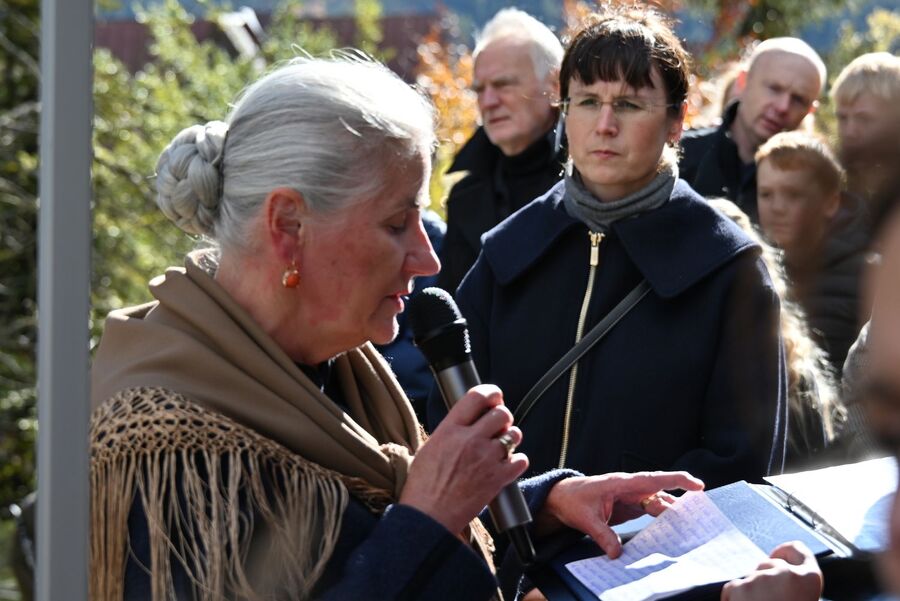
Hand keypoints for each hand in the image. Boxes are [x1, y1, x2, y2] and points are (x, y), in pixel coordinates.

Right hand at [399, 384, 527, 535]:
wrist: (428, 517)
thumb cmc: (423, 487)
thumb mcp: (430, 448)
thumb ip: (451, 431)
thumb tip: (467, 421)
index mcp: (449, 430)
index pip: (476, 396)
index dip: (491, 392)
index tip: (495, 396)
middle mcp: (470, 440)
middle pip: (501, 413)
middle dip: (503, 417)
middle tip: (498, 426)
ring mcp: (486, 459)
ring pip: (514, 434)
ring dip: (511, 438)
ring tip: (502, 446)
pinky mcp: (498, 479)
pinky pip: (521, 460)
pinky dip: (517, 462)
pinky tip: (507, 465)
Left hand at [537, 471, 703, 558]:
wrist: (561, 498)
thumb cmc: (572, 499)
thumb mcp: (585, 518)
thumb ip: (602, 535)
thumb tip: (616, 554)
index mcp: (621, 483)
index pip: (653, 479)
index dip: (676, 480)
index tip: (696, 484)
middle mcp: (629, 488)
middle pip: (660, 492)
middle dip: (681, 500)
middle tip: (702, 511)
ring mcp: (630, 497)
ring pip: (657, 503)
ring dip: (672, 512)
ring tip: (691, 523)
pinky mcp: (628, 507)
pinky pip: (649, 511)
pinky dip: (661, 519)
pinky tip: (671, 529)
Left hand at [720, 541, 822, 600]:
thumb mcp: (802, 599)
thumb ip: (794, 585)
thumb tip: (775, 565)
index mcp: (809, 580)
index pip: (798, 550)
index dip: (787, 553)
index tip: (779, 557)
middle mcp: (784, 574)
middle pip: (767, 566)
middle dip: (765, 579)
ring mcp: (759, 579)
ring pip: (750, 579)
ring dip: (751, 593)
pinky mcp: (737, 588)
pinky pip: (733, 588)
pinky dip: (735, 600)